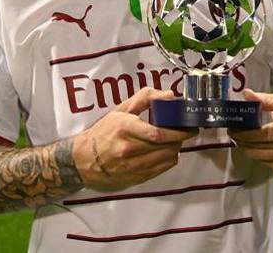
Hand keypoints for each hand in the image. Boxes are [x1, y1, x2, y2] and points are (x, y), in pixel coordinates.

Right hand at [71, 87, 197, 191]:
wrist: (84, 160)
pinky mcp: (137, 178)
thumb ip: (145, 98)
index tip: (189, 126)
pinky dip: (169, 159)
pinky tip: (165, 152)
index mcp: (125, 129)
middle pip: (166, 146)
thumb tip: (169, 95)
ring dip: (176, 148)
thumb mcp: (121, 110)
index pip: (158, 133)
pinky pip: (162, 169)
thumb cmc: (103, 133)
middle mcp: (129, 149)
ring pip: (167, 158)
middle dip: (181, 138)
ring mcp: (133, 166)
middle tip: (186, 131)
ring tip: (174, 140)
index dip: (178, 131)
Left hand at [228, 89, 272, 175]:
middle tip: (233, 134)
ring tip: (240, 140)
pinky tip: (253, 148)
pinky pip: (268, 165)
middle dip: (244, 140)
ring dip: (247, 149)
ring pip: (263, 157)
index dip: (250, 133)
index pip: (272, 132)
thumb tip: (247, 95)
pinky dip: (258, 157)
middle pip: (264, 146)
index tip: (236, 129)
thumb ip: (267, 100)